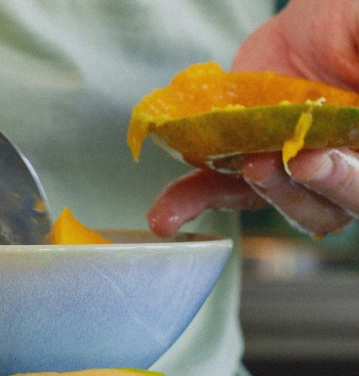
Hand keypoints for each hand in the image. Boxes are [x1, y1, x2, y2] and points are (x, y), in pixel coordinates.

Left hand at [148, 0, 358, 236]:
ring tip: (241, 167)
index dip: (342, 178)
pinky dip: (193, 200)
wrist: (309, 28)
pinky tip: (166, 215)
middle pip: (326, 206)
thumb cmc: (347, 28)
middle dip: (293, 189)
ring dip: (253, 192)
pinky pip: (223, 192)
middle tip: (264, 163)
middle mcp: (341, 169)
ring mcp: (291, 173)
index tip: (310, 158)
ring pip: (276, 202)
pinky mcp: (248, 165)